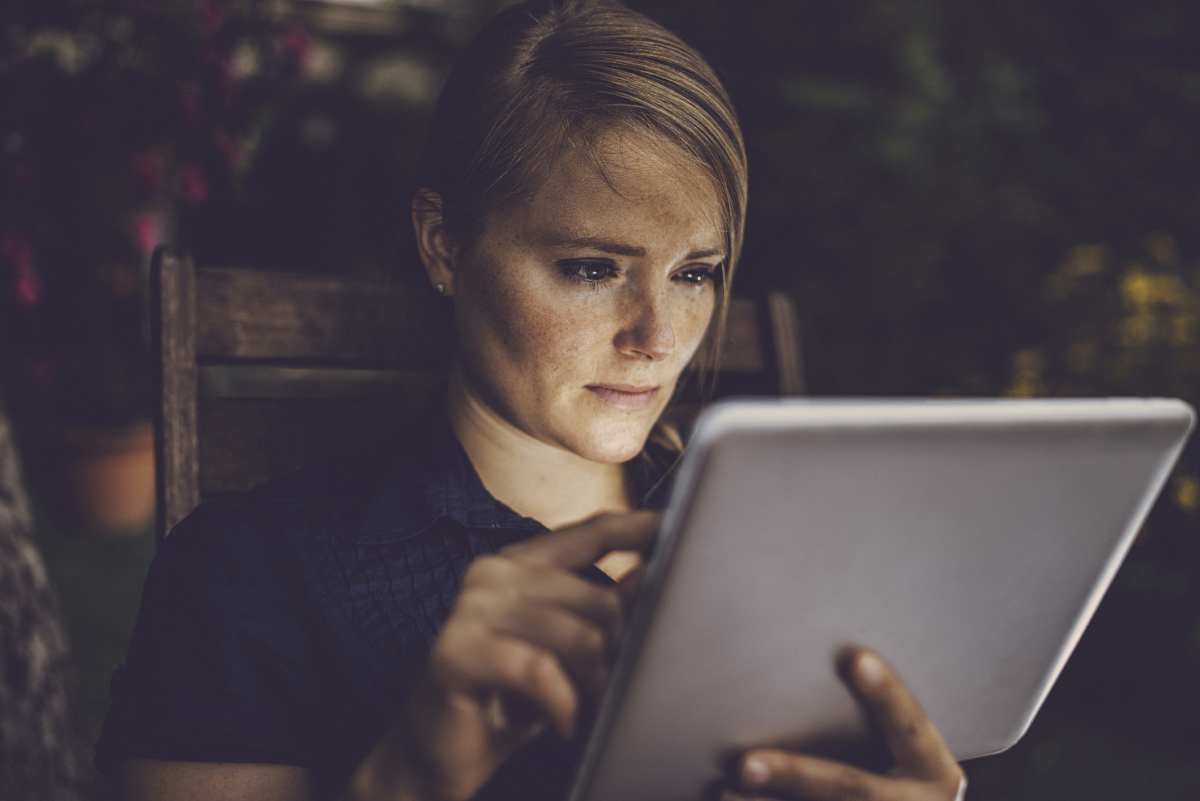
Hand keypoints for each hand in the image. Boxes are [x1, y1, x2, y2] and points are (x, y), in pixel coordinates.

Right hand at [355, 510, 656, 800]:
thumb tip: (654, 576)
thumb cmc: (507, 700)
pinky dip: (563, 704)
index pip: (592, 532)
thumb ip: (602, 610)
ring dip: (593, 682)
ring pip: (576, 635)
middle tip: (609, 690)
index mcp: (519, 563)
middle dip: (617, 650)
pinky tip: (565, 724)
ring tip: (587, 707)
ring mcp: (471, 608)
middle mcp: (493, 573)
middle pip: (597, 596)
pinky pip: (540, 670)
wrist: (435, 754)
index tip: (679, 528)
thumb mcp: (565, 653)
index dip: (640, 528)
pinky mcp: (457, 651)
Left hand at [723, 647, 965, 800]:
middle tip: (745, 764)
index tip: (855, 658)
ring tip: (723, 792)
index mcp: (933, 771)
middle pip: (851, 788)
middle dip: (796, 775)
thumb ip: (876, 718)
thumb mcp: (909, 752)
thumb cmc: (903, 775)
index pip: (910, 725)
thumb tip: (830, 657)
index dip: (886, 694)